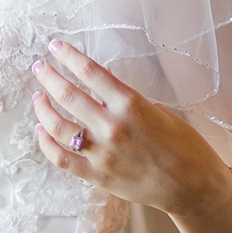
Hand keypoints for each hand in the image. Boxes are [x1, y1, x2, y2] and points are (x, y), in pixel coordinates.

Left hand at [30, 41, 231, 224]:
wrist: (193, 186)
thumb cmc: (184, 144)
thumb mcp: (160, 110)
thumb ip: (127, 97)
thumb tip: (102, 78)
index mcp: (131, 104)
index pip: (91, 72)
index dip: (69, 56)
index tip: (55, 46)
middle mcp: (112, 126)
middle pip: (68, 95)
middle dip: (50, 77)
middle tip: (39, 67)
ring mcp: (102, 153)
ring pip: (58, 126)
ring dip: (43, 109)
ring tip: (38, 98)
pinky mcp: (97, 176)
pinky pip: (61, 158)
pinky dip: (46, 143)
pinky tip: (41, 131)